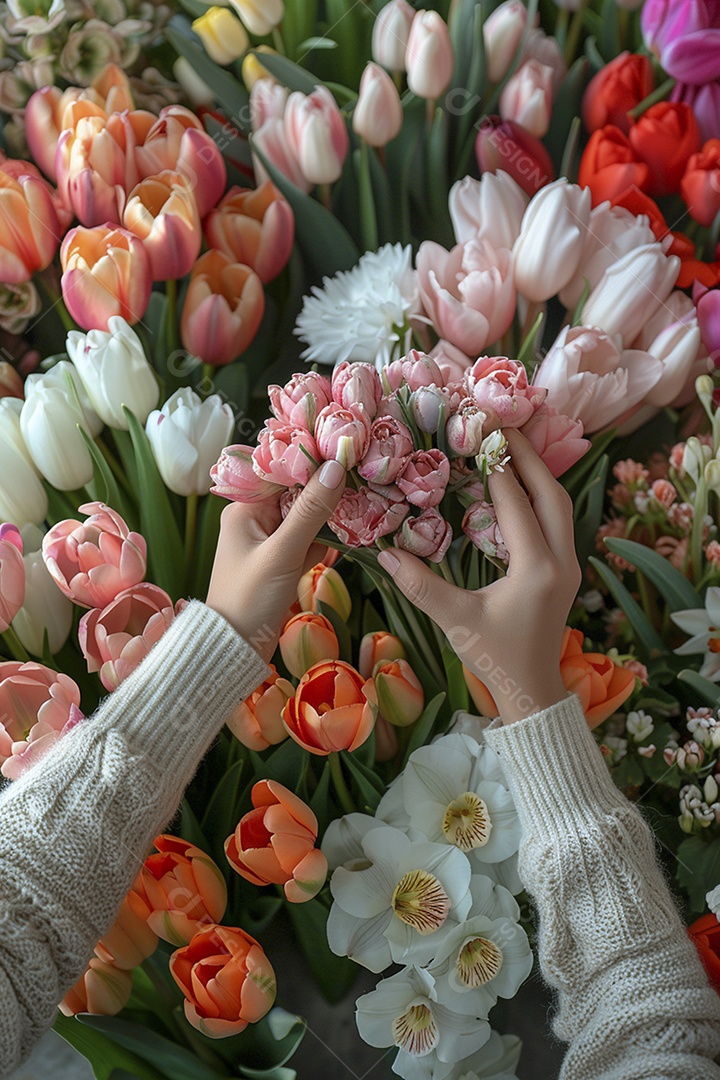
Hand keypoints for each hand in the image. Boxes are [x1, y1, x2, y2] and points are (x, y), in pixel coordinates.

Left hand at [206, 459, 345, 661]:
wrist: (234, 650)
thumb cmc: (248, 599)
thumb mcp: (283, 553)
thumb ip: (311, 511)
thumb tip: (336, 467)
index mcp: (244, 509)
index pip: (282, 472)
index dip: (314, 462)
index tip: (347, 452)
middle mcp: (254, 519)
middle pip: (297, 493)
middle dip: (327, 490)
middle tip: (363, 478)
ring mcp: (268, 542)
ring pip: (306, 518)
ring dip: (330, 516)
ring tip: (364, 504)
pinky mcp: (280, 562)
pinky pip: (308, 540)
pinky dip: (326, 540)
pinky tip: (351, 535)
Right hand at [378, 429, 580, 724]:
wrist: (531, 690)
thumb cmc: (495, 658)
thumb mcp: (455, 621)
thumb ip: (420, 586)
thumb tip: (382, 553)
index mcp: (536, 569)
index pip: (516, 503)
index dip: (497, 466)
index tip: (480, 432)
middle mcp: (561, 560)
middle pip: (551, 493)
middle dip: (527, 456)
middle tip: (501, 425)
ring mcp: (568, 565)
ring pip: (560, 505)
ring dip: (537, 473)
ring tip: (510, 446)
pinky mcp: (564, 570)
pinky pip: (557, 520)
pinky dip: (539, 495)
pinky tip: (518, 486)